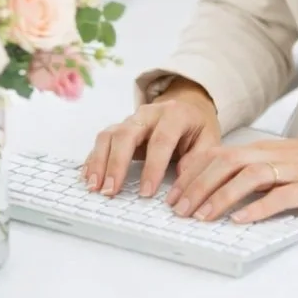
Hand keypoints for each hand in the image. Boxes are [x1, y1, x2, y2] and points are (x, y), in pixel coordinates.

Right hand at [82, 79, 220, 198]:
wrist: (188, 105)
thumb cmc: (196, 127)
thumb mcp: (208, 138)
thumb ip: (199, 157)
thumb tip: (183, 178)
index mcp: (174, 114)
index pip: (161, 140)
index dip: (153, 167)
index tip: (146, 192)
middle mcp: (149, 113)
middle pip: (127, 134)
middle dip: (117, 163)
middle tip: (110, 191)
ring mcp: (132, 119)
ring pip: (110, 135)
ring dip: (100, 161)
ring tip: (94, 187)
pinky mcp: (120, 127)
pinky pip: (102, 140)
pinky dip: (93, 158)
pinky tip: (88, 177)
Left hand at [165, 128, 297, 224]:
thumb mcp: (287, 160)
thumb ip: (260, 169)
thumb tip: (227, 189)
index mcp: (267, 149)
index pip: (221, 154)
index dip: (194, 172)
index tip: (175, 191)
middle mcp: (275, 154)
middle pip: (227, 163)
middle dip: (197, 185)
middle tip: (178, 208)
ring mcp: (292, 169)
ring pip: (248, 176)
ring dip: (220, 196)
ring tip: (201, 217)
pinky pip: (279, 195)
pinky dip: (257, 208)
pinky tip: (241, 220)